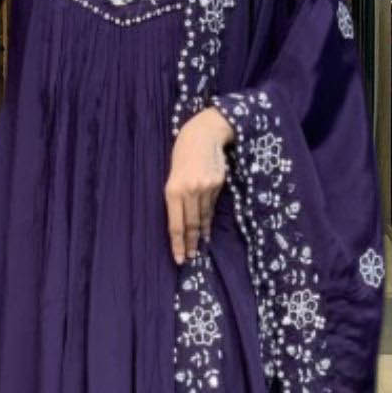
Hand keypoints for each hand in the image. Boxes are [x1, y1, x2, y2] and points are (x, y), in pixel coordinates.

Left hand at [165, 106, 233, 264]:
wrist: (204, 134)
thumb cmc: (183, 154)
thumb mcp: (173, 174)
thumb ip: (176, 196)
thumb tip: (181, 221)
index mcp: (172, 189)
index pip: (175, 224)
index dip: (177, 244)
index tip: (179, 258)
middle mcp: (189, 191)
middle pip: (190, 225)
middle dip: (190, 244)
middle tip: (190, 258)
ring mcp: (205, 188)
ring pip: (202, 217)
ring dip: (200, 234)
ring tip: (199, 247)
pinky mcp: (218, 184)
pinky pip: (211, 207)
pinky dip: (208, 219)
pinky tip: (207, 230)